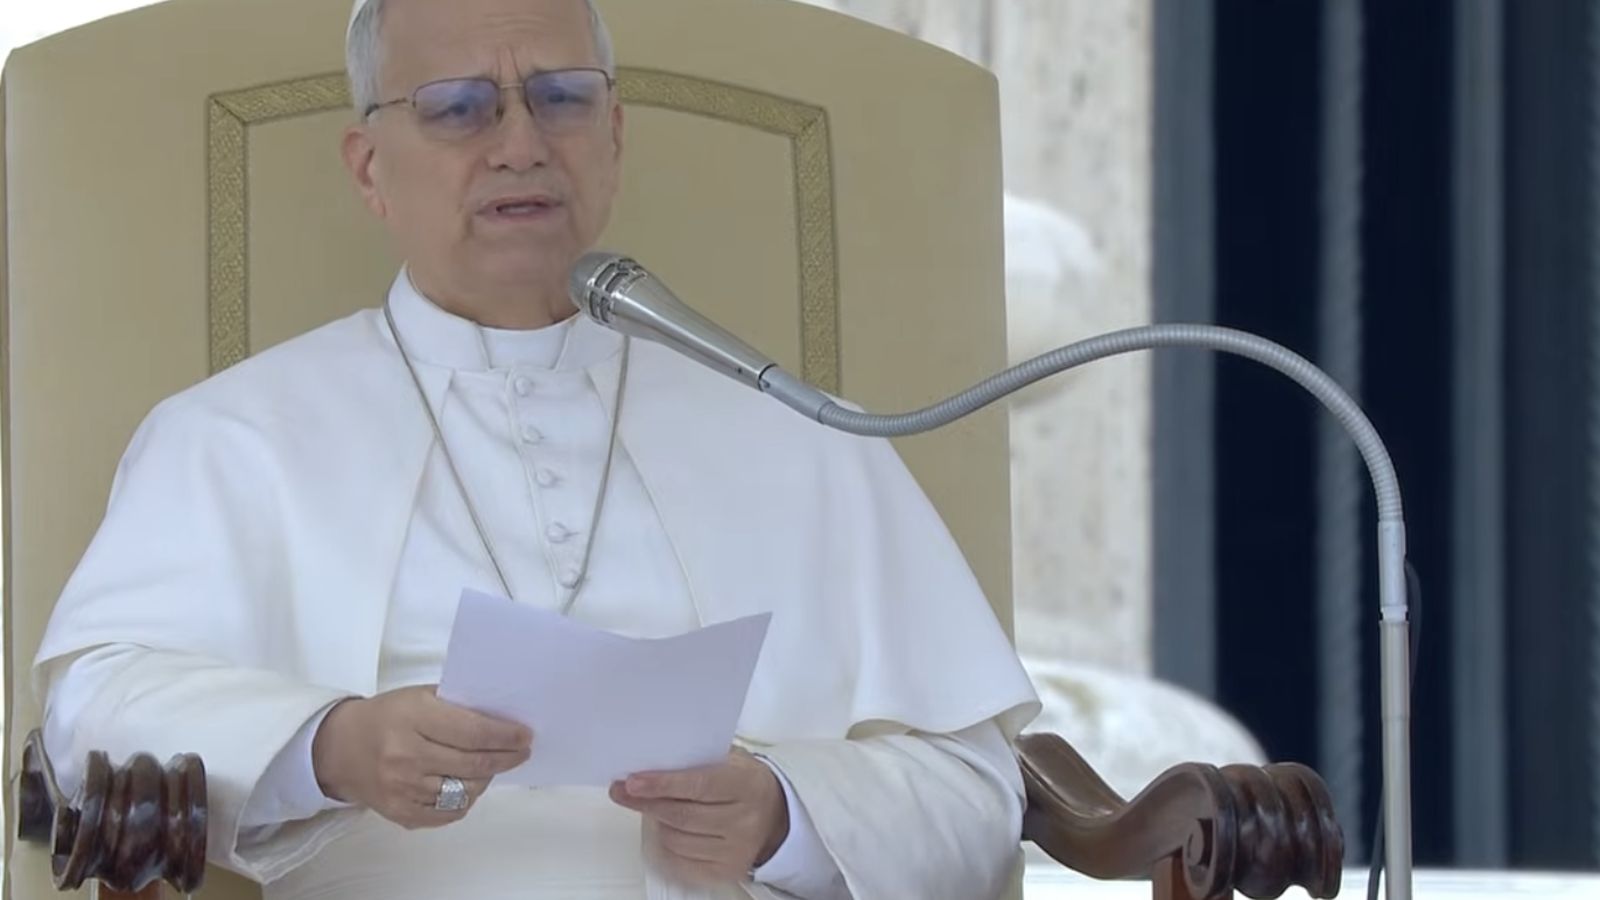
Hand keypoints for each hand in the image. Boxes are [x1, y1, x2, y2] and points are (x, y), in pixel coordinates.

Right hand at [311, 685, 531, 828]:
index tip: (525, 736)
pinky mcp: (400, 814)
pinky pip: (448, 813)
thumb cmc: (387, 716)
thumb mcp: (419, 696)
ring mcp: (403, 789)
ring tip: (490, 766)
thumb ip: (457, 705)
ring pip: (465, 791)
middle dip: (505, 758)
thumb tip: (502, 718)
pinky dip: (465, 800)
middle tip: (521, 752)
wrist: (339, 748)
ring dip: (486, 779)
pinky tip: (468, 785)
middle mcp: (406, 756)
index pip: (473, 731)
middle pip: (473, 764)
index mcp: (413, 719)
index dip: (505, 736)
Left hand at [609, 748, 789, 886]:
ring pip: (677, 840)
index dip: (662, 784)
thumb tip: (652, 764)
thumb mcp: (731, 760)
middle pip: (682, 816)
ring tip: (653, 807)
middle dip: (647, 802)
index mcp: (747, 786)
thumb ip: (697, 759)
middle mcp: (745, 821)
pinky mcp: (726, 872)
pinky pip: (681, 863)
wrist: (777, 815)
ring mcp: (736, 850)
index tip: (633, 781)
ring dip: (657, 822)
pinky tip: (664, 830)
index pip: (698, 786)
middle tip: (624, 791)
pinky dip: (665, 846)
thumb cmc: (745, 783)